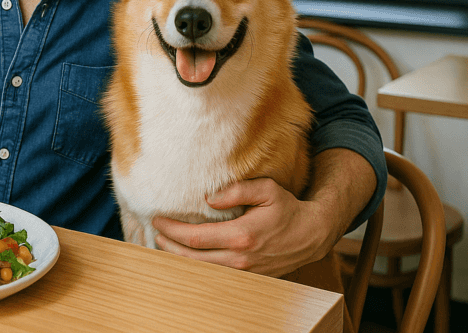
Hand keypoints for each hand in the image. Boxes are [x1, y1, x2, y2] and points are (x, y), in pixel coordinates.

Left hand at [151, 178, 331, 276]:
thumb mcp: (267, 190)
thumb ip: (237, 190)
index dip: (172, 230)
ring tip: (164, 244)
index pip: (195, 238)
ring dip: (180, 259)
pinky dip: (197, 266)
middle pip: (192, 259)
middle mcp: (241, 258)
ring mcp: (245, 272)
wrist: (312, 235)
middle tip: (155, 233)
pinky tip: (186, 256)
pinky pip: (216, 274)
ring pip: (202, 270)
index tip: (158, 219)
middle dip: (168, 246)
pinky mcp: (249, 277)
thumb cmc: (288, 208)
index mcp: (242, 235)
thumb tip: (209, 198)